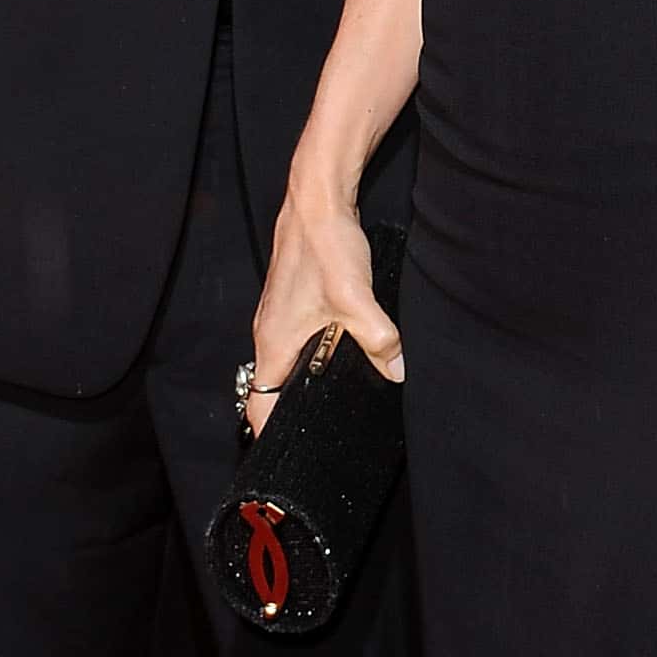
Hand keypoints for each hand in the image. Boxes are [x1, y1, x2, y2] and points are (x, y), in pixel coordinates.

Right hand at [249, 194, 402, 436]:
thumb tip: (397, 372)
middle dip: (292, 415)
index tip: (291, 455)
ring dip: (303, 384)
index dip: (271, 435)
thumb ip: (378, 341)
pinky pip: (295, 344)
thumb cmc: (325, 248)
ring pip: (285, 365)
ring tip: (334, 402)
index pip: (259, 406)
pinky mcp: (291, 303)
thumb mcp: (357, 300)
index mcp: (273, 343)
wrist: (317, 201)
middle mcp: (267, 334)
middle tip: (323, 435)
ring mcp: (277, 317)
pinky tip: (340, 356)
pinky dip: (311, 358)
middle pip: (271, 390)